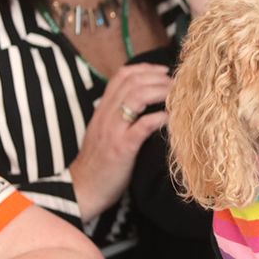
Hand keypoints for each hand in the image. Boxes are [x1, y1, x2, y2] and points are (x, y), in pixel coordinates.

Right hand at [69, 63, 171, 217]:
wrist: (83, 188)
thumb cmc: (98, 162)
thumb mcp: (104, 131)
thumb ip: (118, 115)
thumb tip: (142, 103)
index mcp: (102, 109)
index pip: (121, 76)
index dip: (144, 69)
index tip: (162, 72)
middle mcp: (106, 115)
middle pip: (132, 81)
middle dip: (157, 78)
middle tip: (175, 83)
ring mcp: (113, 130)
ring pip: (136, 97)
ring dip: (160, 91)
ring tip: (175, 95)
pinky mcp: (122, 148)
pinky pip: (141, 126)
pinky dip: (158, 117)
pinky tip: (170, 117)